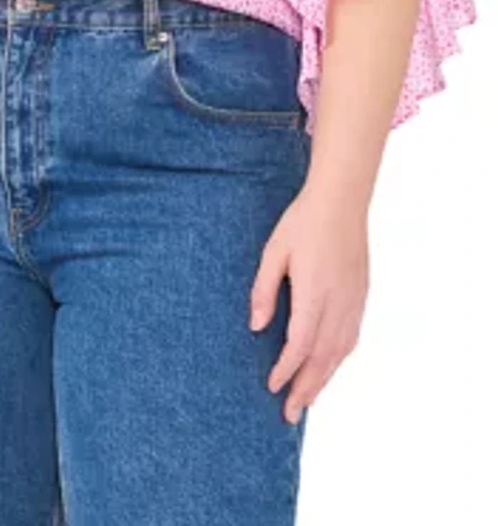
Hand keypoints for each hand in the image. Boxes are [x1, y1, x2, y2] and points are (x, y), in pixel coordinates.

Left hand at [248, 183, 368, 422]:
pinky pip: (350, 337)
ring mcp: (353, 301)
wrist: (342, 201)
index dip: (286, 370)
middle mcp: (338, 303)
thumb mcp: (274, 252)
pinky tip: (328, 366)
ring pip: (339, 352)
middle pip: (322, 358)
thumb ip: (264, 291)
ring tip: (306, 399)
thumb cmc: (303, 223)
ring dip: (323, 379)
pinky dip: (337, 359)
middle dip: (305, 388)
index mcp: (314, 293)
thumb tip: (256, 327)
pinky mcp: (360, 296)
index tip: (271, 387)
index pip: (300, 345)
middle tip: (289, 414)